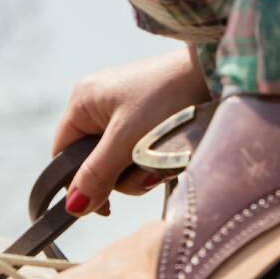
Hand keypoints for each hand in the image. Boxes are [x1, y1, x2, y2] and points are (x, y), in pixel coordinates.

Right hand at [53, 49, 211, 215]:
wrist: (216, 70)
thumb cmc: (168, 99)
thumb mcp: (128, 142)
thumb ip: (98, 175)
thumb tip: (73, 208)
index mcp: (81, 101)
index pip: (63, 154)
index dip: (78, 183)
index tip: (104, 207)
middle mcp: (98, 102)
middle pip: (94, 159)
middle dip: (120, 175)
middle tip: (146, 175)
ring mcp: (124, 105)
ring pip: (119, 156)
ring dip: (141, 168)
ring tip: (166, 160)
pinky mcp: (149, 110)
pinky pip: (139, 145)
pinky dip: (154, 156)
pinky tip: (172, 152)